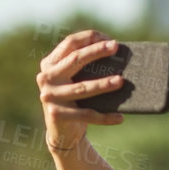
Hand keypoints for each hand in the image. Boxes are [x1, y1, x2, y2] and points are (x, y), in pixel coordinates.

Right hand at [37, 29, 127, 151]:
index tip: (109, 39)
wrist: (62, 131)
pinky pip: (86, 114)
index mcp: (50, 63)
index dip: (89, 38)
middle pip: (74, 59)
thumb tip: (116, 54)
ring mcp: (49, 96)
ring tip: (121, 81)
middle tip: (115, 47)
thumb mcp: (75, 79)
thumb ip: (86, 67)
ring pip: (81, 87)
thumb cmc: (75, 100)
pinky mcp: (57, 115)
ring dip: (103, 84)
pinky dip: (105, 117)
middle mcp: (46, 77)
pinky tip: (120, 117)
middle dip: (96, 51)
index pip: (69, 43)